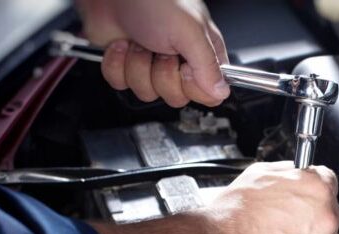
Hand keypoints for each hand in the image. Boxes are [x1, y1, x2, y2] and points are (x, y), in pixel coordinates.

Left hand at [77, 0, 229, 106]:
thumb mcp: (190, 30)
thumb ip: (208, 65)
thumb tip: (221, 92)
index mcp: (203, 54)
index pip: (209, 94)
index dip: (194, 88)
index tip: (186, 69)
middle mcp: (179, 63)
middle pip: (176, 97)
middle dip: (162, 75)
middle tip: (161, 51)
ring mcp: (151, 66)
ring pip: (147, 93)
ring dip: (138, 66)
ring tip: (140, 42)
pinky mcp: (126, 66)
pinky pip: (122, 84)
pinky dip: (117, 64)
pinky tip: (122, 45)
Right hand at [211, 161, 338, 233]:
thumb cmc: (235, 215)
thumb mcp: (260, 174)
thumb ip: (289, 172)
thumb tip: (297, 174)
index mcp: (316, 187)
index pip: (329, 184)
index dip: (313, 193)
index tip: (306, 201)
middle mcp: (327, 216)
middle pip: (331, 214)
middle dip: (313, 219)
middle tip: (288, 226)